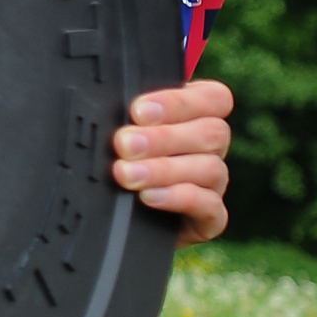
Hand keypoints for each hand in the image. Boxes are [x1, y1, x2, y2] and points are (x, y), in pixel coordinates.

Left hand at [114, 78, 233, 245]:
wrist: (108, 215)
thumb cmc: (112, 157)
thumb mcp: (118, 130)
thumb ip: (123, 113)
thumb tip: (102, 100)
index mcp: (196, 116)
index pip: (213, 98)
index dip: (179, 102)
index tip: (138, 111)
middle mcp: (210, 147)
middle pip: (212, 132)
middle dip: (163, 137)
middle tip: (123, 144)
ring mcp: (214, 184)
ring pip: (210, 168)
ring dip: (164, 169)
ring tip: (125, 174)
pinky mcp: (210, 218)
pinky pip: (209, 207)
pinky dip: (178, 198)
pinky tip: (148, 197)